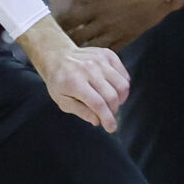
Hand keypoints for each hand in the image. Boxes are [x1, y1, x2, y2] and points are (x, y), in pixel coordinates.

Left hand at [17, 16, 129, 130]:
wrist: (58, 57)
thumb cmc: (60, 82)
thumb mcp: (62, 101)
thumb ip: (80, 111)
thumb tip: (98, 121)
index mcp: (74, 82)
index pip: (98, 103)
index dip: (107, 118)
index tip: (111, 128)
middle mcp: (88, 68)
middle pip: (112, 96)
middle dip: (113, 110)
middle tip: (107, 114)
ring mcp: (99, 59)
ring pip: (122, 85)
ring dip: (120, 99)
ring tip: (111, 103)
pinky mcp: (108, 55)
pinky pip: (124, 76)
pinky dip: (122, 87)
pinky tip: (112, 90)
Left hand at [60, 0, 183, 50]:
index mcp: (98, 5)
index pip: (72, 18)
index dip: (61, 25)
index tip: (52, 29)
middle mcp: (104, 20)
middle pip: (78, 36)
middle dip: (67, 41)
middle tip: (58, 47)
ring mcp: (116, 31)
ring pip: (92, 46)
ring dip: (82, 51)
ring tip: (72, 57)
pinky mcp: (127, 38)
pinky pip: (109, 50)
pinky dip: (100, 54)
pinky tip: (93, 59)